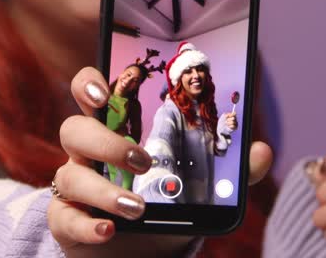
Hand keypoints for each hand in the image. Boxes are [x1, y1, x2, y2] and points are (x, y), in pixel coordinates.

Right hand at [47, 68, 272, 256]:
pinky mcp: (66, 221)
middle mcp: (88, 155)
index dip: (90, 85)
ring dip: (103, 189)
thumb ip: (232, 171)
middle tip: (142, 158)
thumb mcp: (200, 189)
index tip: (106, 91)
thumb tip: (262, 150)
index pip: (90, 93)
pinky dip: (86, 224)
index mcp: (115, 131)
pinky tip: (108, 230)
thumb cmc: (165, 209)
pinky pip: (63, 217)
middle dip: (105, 141)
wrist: (141, 254)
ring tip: (137, 207)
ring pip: (68, 175)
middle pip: (74, 129)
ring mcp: (74, 187)